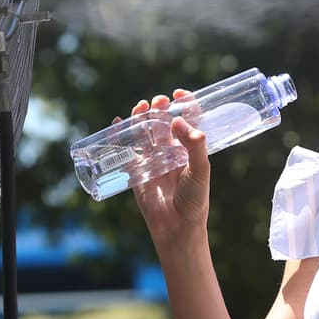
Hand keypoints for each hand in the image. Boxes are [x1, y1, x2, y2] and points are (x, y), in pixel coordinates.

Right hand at [124, 90, 211, 240]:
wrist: (177, 226)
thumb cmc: (194, 198)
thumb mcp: (201, 169)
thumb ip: (193, 145)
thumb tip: (177, 120)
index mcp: (189, 149)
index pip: (187, 120)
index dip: (184, 104)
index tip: (180, 93)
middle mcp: (171, 151)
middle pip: (163, 122)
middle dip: (160, 108)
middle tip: (159, 101)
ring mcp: (153, 160)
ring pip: (144, 132)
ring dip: (141, 117)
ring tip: (141, 107)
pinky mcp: (136, 171)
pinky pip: (125, 150)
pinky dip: (119, 135)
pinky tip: (117, 123)